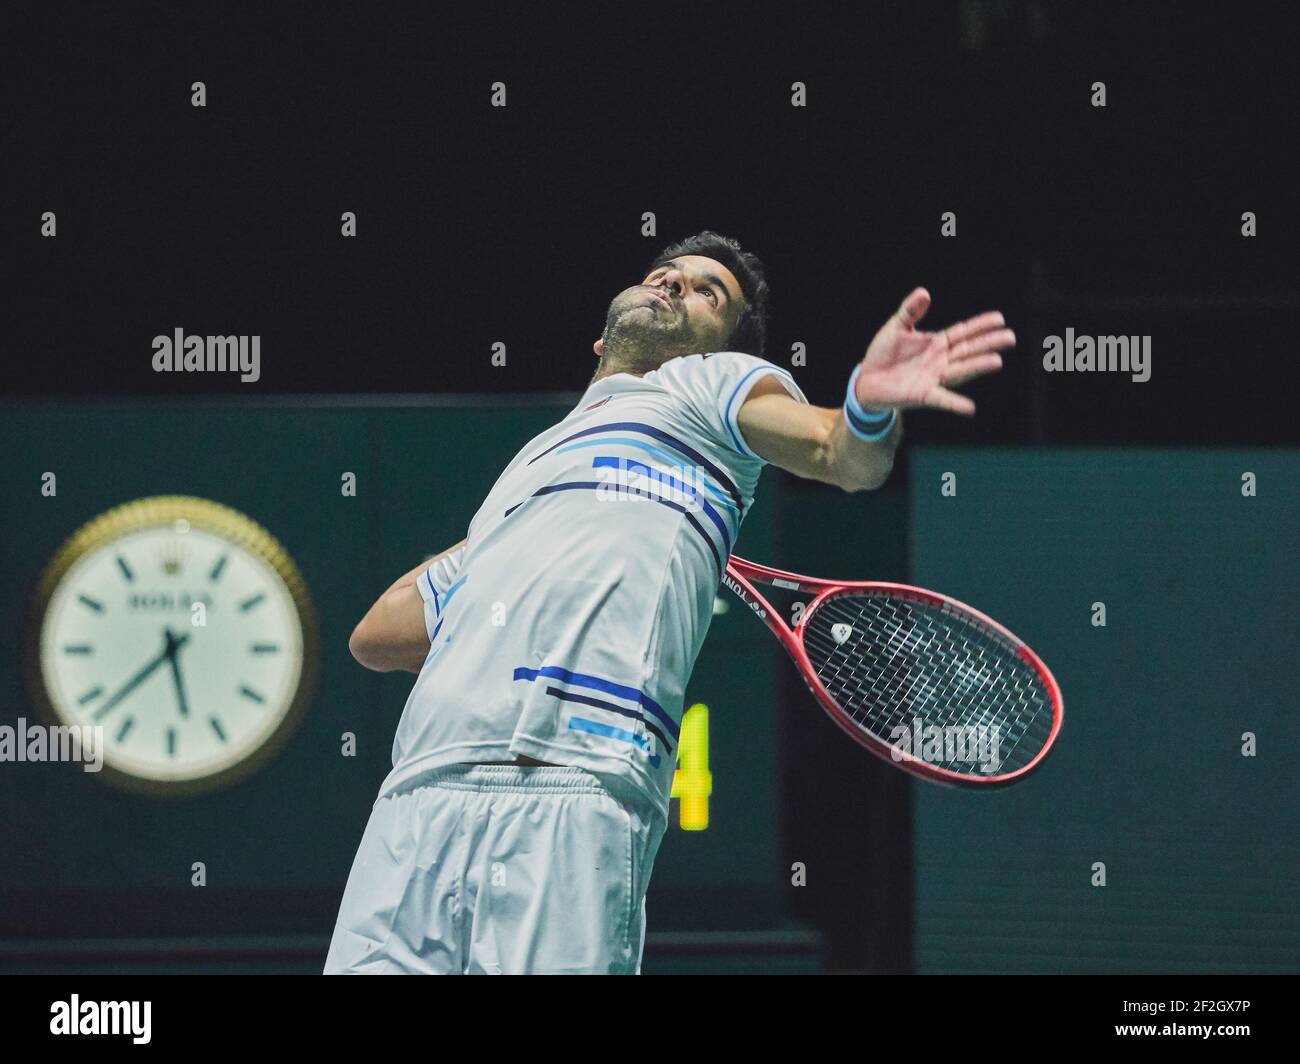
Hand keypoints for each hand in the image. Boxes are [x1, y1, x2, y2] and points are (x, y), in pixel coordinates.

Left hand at [854, 288, 1014, 415]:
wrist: (867, 379)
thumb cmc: (883, 353)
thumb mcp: (896, 327)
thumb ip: (910, 311)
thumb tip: (924, 292)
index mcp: (937, 343)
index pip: (963, 332)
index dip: (981, 325)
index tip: (1000, 318)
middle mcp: (941, 361)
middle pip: (968, 350)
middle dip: (988, 344)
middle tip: (1010, 338)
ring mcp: (934, 378)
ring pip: (960, 371)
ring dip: (977, 367)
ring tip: (996, 361)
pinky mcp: (922, 395)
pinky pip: (941, 399)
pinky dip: (955, 403)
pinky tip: (969, 407)